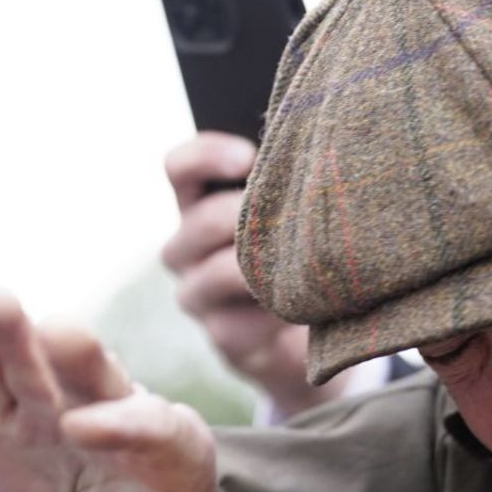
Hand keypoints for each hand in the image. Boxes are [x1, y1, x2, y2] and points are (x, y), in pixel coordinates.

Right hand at [0, 290, 216, 491]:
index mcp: (168, 448)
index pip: (151, 428)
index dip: (123, 425)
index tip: (85, 430)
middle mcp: (111, 413)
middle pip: (99, 376)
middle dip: (81, 356)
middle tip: (60, 334)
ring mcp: (54, 408)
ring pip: (38, 365)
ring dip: (15, 333)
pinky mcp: (5, 415)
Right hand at [161, 134, 342, 416]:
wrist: (306, 337)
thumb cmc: (299, 257)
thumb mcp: (290, 215)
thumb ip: (285, 185)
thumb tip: (312, 154)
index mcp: (197, 206)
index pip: (179, 168)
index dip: (208, 156)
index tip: (249, 157)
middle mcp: (185, 250)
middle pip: (202, 220)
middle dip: (252, 215)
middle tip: (298, 217)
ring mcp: (196, 297)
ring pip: (221, 271)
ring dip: (266, 265)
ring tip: (305, 263)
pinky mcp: (223, 337)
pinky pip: (247, 318)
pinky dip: (280, 308)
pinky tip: (306, 307)